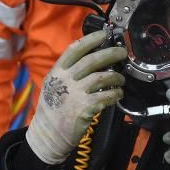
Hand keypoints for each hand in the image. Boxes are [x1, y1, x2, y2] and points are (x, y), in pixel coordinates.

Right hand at [25, 30, 126, 164]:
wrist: (47, 135)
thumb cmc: (53, 110)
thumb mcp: (54, 85)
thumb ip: (69, 73)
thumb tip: (92, 60)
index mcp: (58, 72)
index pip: (75, 49)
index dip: (91, 39)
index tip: (104, 34)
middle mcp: (66, 80)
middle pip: (92, 60)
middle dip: (111, 53)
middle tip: (122, 52)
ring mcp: (75, 93)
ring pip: (102, 77)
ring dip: (116, 77)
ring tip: (121, 80)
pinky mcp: (84, 107)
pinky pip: (106, 96)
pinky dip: (115, 94)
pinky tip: (118, 94)